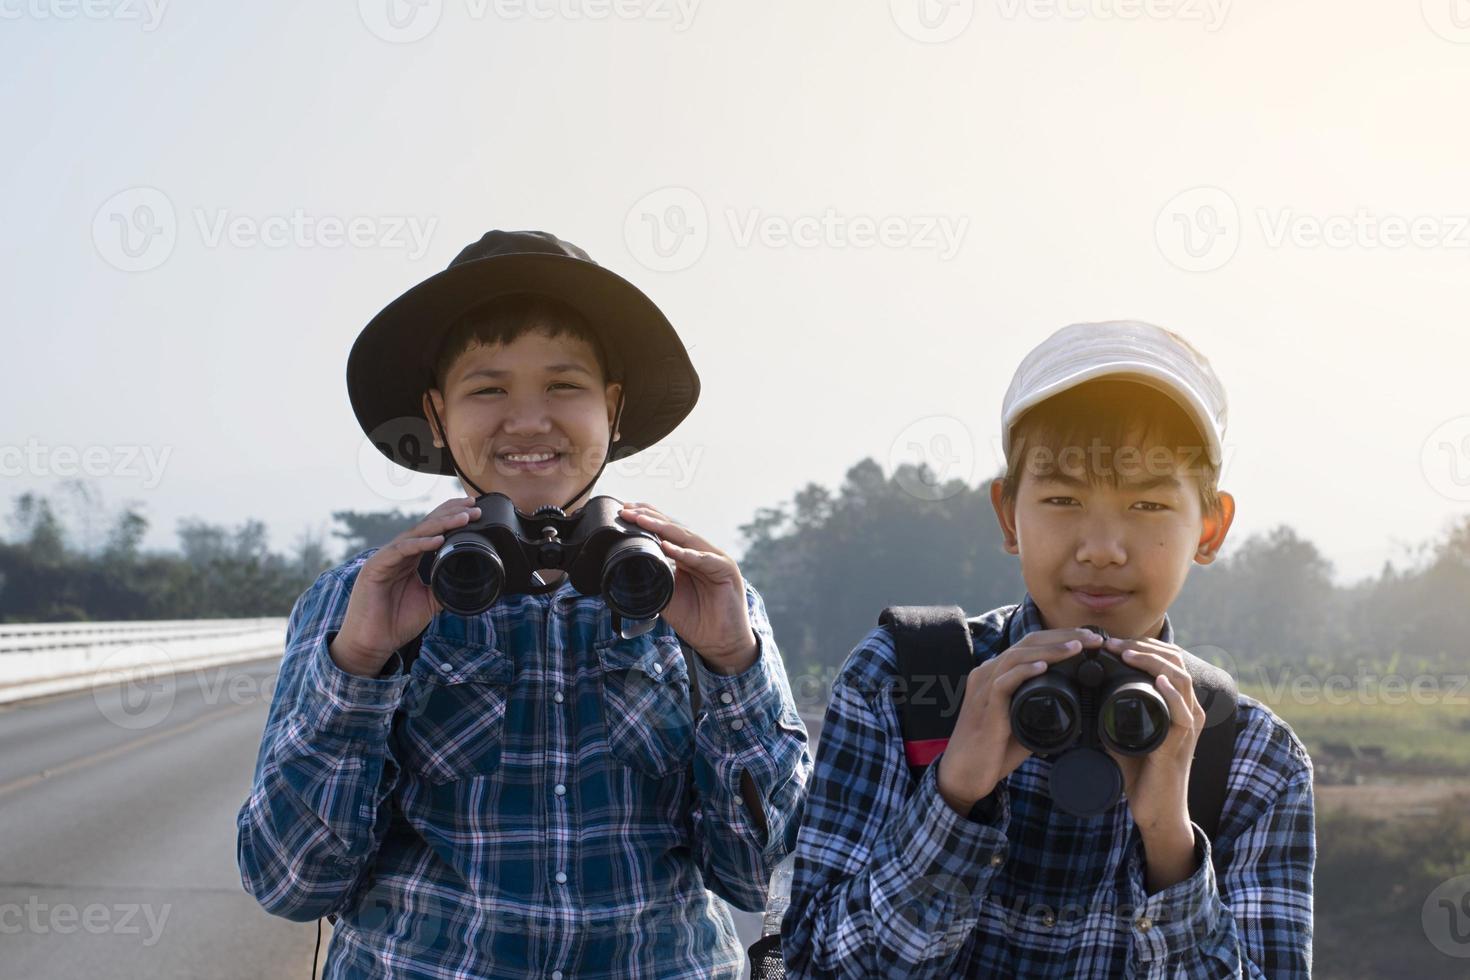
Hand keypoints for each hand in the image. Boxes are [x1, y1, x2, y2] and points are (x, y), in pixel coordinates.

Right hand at [330, 496, 481, 676]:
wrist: (372, 644)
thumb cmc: (396, 622)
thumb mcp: (429, 602)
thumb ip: (445, 586)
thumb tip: (470, 580)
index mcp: (410, 559)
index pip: (432, 532)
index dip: (451, 518)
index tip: (474, 511)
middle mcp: (398, 554)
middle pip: (426, 526)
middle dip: (451, 514)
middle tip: (473, 506)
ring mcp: (386, 558)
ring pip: (416, 534)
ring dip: (441, 524)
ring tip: (463, 518)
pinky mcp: (375, 567)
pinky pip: (401, 550)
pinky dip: (420, 544)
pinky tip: (438, 540)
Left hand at [617, 502, 757, 674]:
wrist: (721, 644)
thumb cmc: (697, 620)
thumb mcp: (667, 597)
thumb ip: (654, 580)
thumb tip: (628, 569)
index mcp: (688, 557)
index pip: (666, 533)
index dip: (647, 521)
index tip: (625, 511)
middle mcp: (702, 554)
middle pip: (674, 531)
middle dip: (650, 519)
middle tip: (628, 510)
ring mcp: (715, 559)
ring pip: (687, 539)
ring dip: (663, 529)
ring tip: (642, 521)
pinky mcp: (726, 571)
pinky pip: (704, 559)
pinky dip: (686, 553)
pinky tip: (668, 547)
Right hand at [935, 627, 1106, 814]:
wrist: (965, 774)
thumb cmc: (992, 751)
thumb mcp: (1022, 724)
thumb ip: (1041, 711)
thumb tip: (1075, 709)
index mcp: (996, 674)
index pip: (1030, 645)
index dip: (1060, 638)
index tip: (1089, 640)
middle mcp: (987, 673)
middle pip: (1027, 642)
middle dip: (1062, 636)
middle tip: (1093, 638)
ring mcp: (984, 687)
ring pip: (1017, 656)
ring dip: (1050, 649)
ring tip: (1077, 648)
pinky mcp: (984, 704)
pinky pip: (1004, 681)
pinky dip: (1025, 672)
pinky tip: (1043, 667)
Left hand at [1102, 636, 1204, 842]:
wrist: (1155, 809)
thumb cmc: (1142, 773)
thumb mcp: (1123, 734)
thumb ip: (1110, 714)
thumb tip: (1082, 696)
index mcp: (1176, 703)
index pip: (1167, 660)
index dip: (1141, 645)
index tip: (1110, 642)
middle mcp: (1187, 709)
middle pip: (1175, 661)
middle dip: (1143, 646)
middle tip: (1112, 643)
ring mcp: (1187, 725)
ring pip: (1180, 678)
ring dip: (1152, 661)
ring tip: (1126, 653)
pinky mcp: (1181, 742)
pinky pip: (1182, 712)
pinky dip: (1172, 693)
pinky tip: (1159, 681)